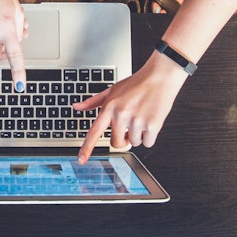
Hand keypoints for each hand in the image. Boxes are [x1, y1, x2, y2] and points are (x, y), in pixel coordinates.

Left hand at [74, 53, 188, 163]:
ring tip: (142, 115)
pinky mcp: (152, 125)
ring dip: (138, 134)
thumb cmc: (137, 83)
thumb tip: (76, 107)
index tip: (81, 160)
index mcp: (110, 107)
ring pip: (134, 143)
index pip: (95, 131)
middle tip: (130, 124)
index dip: (87, 147)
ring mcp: (136, 121)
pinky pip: (148, 143)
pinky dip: (150, 135)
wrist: (159, 76)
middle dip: (123, 138)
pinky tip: (151, 119)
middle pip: (117, 143)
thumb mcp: (112, 89)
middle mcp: (121, 114)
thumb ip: (94, 101)